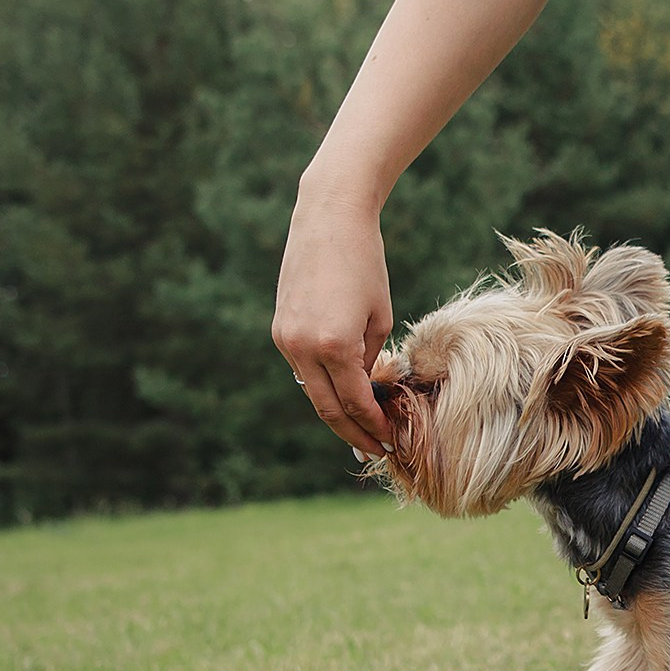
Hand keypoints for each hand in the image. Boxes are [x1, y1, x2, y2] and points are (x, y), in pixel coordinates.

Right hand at [272, 185, 395, 455]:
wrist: (328, 219)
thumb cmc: (366, 264)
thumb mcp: (380, 315)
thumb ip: (370, 357)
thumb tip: (363, 386)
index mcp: (335, 345)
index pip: (355, 403)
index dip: (373, 426)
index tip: (390, 441)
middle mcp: (303, 347)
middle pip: (327, 408)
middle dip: (352, 433)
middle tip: (374, 450)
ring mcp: (286, 339)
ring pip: (312, 390)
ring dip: (335, 413)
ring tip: (359, 430)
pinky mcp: (279, 329)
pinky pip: (303, 368)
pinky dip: (322, 384)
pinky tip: (341, 394)